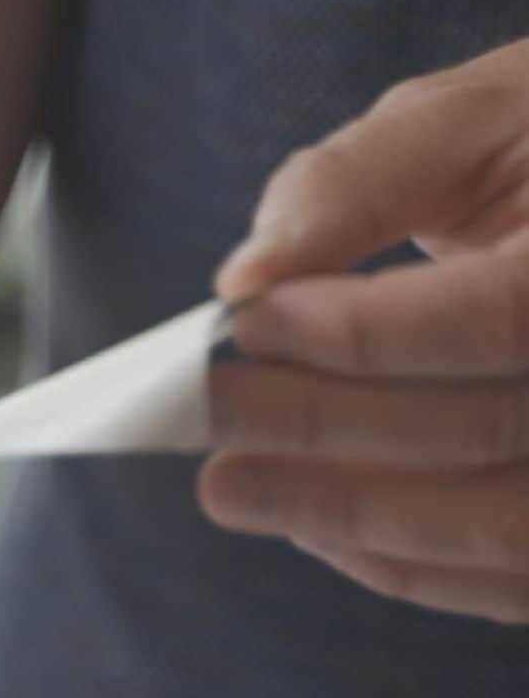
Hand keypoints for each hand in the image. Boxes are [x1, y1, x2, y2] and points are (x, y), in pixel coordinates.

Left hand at [201, 38, 528, 623]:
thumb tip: (244, 280)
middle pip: (491, 429)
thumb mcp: (475, 121)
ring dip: (344, 514)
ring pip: (500, 528)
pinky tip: (305, 522)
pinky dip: (400, 561)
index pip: (511, 315)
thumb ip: (362, 179)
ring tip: (225, 486)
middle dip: (323, 427)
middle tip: (200, 414)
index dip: (369, 332)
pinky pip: (508, 575)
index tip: (247, 322)